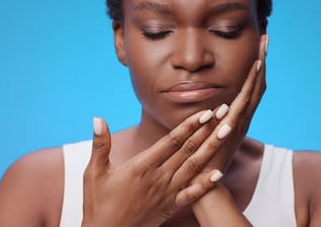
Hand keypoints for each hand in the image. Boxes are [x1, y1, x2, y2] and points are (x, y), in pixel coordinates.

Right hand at [82, 110, 229, 226]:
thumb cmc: (97, 204)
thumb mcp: (94, 172)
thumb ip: (100, 144)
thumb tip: (98, 118)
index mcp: (141, 166)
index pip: (171, 141)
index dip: (190, 125)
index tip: (205, 112)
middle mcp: (158, 178)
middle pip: (188, 150)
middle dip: (207, 130)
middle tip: (223, 113)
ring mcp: (167, 193)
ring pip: (194, 167)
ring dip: (211, 149)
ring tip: (226, 133)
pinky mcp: (170, 207)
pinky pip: (192, 195)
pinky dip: (206, 184)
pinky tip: (220, 174)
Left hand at [201, 35, 267, 172]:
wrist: (200, 183)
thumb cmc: (200, 159)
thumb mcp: (206, 132)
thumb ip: (211, 119)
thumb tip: (211, 105)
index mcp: (236, 118)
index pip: (250, 88)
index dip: (255, 68)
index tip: (257, 48)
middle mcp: (242, 118)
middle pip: (257, 85)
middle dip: (261, 60)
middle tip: (266, 38)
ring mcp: (240, 123)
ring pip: (253, 91)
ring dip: (259, 68)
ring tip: (263, 47)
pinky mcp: (233, 128)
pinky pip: (244, 103)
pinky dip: (251, 86)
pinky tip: (255, 69)